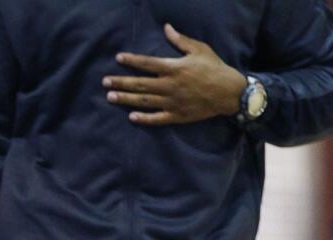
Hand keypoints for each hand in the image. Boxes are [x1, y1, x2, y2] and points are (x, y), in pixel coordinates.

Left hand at [103, 23, 245, 125]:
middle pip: (140, 84)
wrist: (228, 92)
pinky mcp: (176, 115)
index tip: (118, 58)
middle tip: (104, 82)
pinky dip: (143, 118)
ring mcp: (171, 102)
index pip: (147, 63)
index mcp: (174, 68)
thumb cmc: (214, 67)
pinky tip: (131, 116)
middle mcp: (169, 85)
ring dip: (126, 99)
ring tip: (110, 97)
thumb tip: (166, 28)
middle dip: (120, 82)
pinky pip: (156, 118)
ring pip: (144, 101)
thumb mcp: (199, 49)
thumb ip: (180, 40)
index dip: (132, 61)